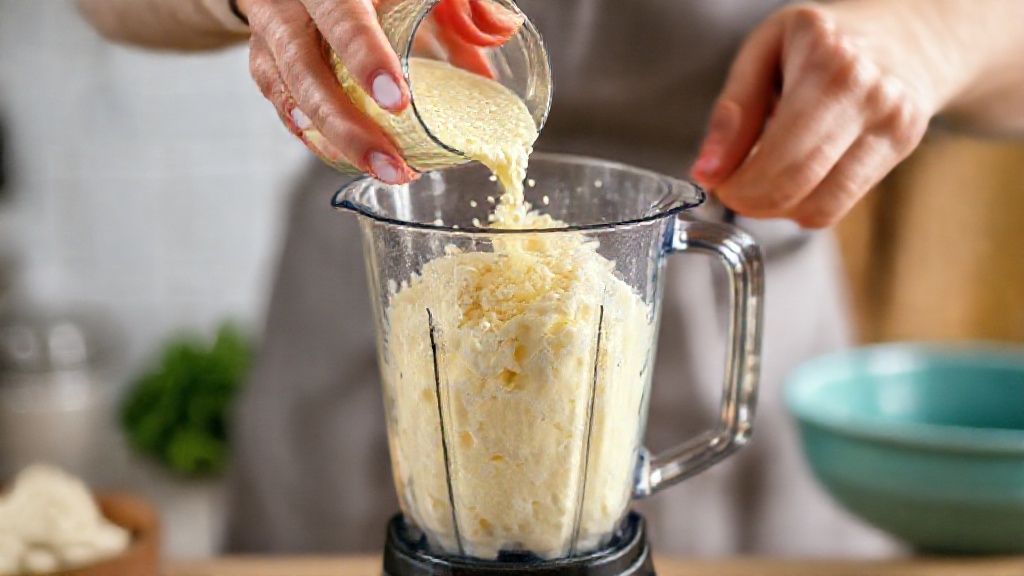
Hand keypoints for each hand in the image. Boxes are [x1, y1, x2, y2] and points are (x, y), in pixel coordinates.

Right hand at [240, 0, 519, 182]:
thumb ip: (463, 0)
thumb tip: (500, 30)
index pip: (344, 15)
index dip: (366, 57)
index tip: (397, 101)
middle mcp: (294, 3)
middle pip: (306, 66)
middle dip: (348, 124)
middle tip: (392, 163)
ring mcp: (273, 30)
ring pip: (288, 91)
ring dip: (334, 140)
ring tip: (384, 171)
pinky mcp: (264, 55)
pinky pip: (279, 100)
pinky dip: (309, 133)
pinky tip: (341, 156)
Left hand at [691, 1, 963, 227]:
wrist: (900, 31)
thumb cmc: (821, 39)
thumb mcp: (763, 50)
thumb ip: (733, 110)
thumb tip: (708, 171)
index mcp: (830, 65)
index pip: (780, 159)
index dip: (739, 187)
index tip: (720, 183)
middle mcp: (870, 96)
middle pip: (798, 187)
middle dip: (752, 202)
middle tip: (735, 188)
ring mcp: (892, 125)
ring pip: (821, 208)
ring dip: (778, 210)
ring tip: (766, 181)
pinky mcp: (903, 148)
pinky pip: (840, 206)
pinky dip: (807, 206)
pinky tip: (797, 179)